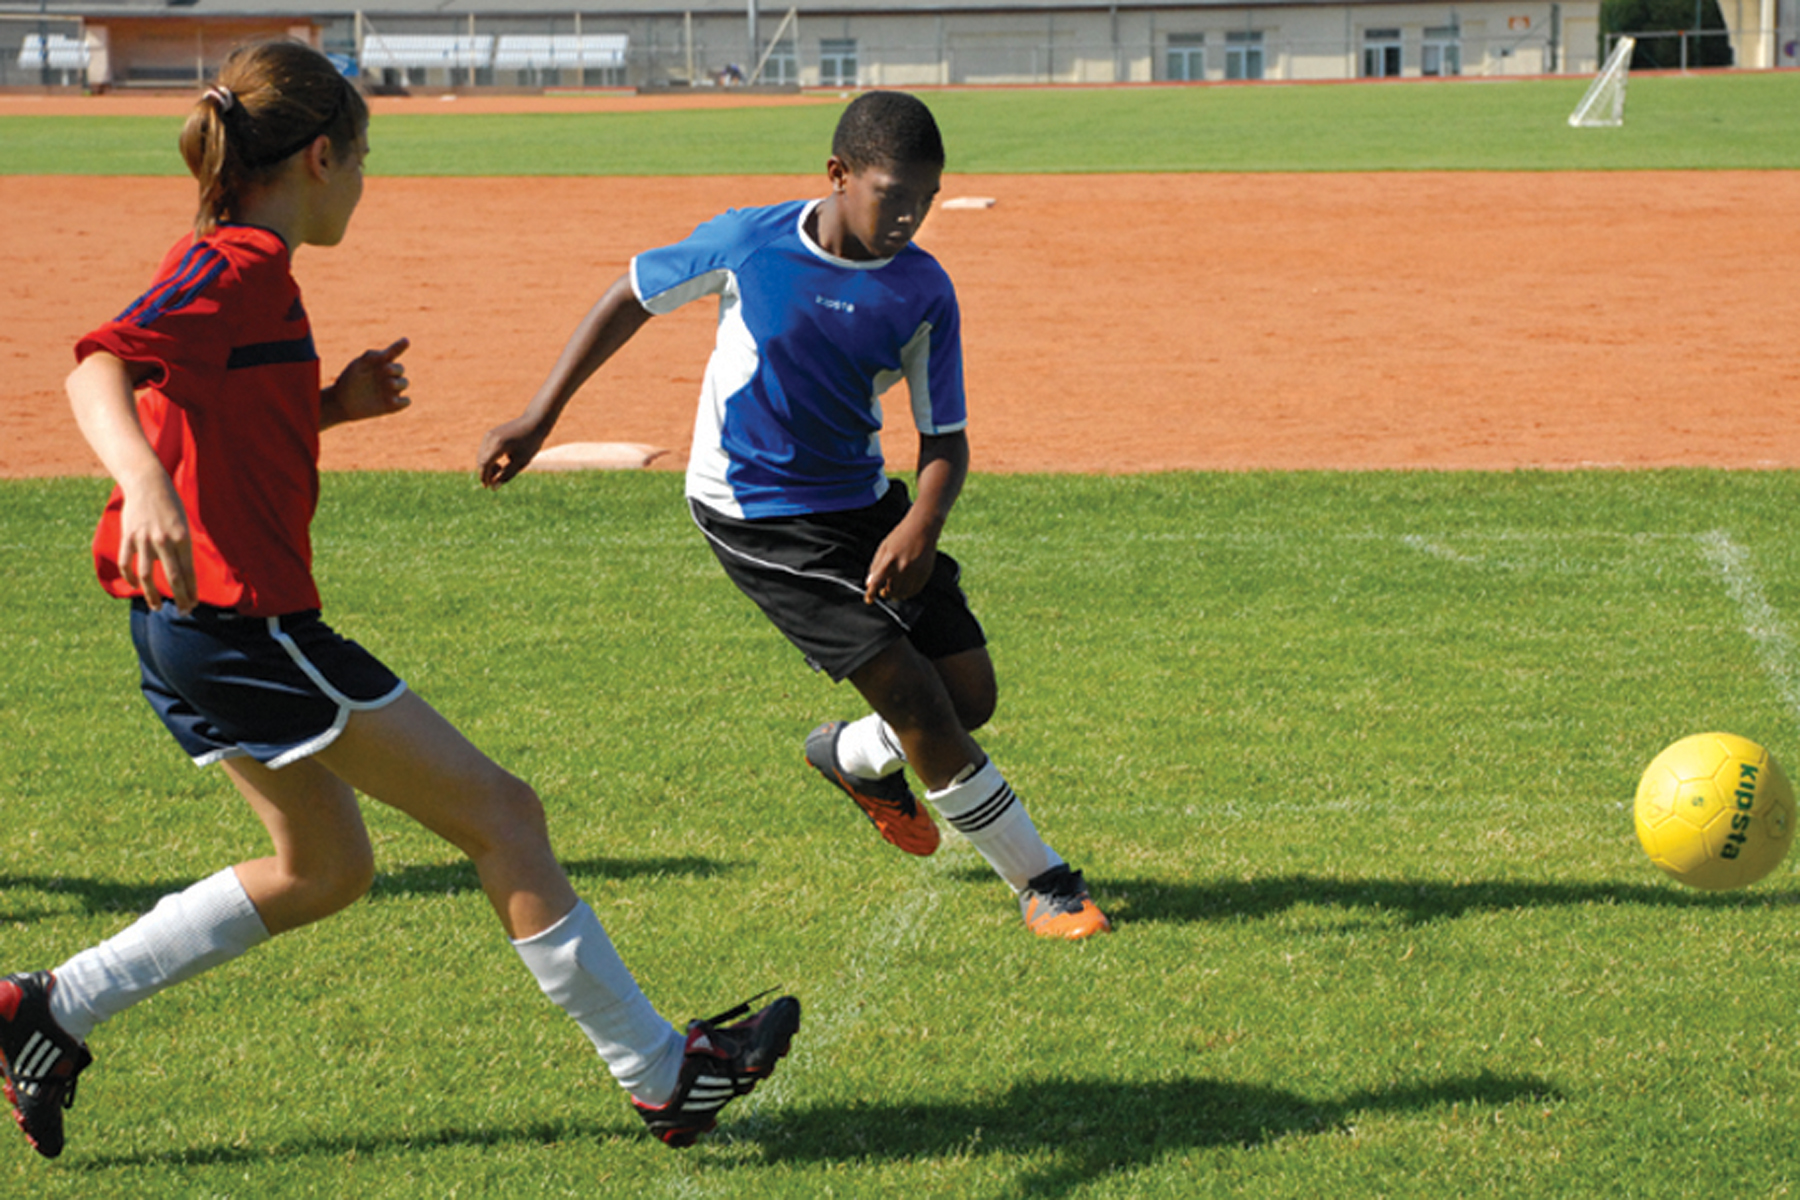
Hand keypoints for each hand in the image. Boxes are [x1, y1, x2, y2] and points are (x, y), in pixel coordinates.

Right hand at [118, 472, 195, 613]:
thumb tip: (182, 574)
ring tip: (156, 606)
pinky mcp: (128, 536)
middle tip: (182, 613)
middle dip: (179, 598)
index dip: (191, 591)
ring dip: (151, 594)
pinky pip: (127, 562)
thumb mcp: (184, 526)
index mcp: (183, 538)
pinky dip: (130, 577)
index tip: (193, 604)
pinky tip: (135, 587)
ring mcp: (144, 539)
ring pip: (146, 575)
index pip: (189, 572)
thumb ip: (182, 549)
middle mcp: (164, 541)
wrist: (148, 484)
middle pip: (172, 578)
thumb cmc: (170, 506)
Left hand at [327, 338, 409, 424]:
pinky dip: (402, 401)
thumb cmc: (350, 380)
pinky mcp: (393, 404)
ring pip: (404, 383)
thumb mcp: (357, 365)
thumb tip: (385, 353)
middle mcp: (389, 375)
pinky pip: (406, 401)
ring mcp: (392, 389)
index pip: (393, 352)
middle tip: (387, 369)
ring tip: (389, 383)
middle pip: (400, 368)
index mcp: (382, 363)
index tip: (405, 341)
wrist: (343, 401)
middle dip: (396, 368)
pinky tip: (392, 400)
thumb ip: (370, 357)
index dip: (400, 346)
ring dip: (399, 382)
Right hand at [477, 415, 547, 488]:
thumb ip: (506, 475)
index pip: (485, 465)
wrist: (534, 422)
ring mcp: (489, 435)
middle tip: (498, 479)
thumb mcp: (520, 462)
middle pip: (481, 461)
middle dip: (486, 473)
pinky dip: (488, 459)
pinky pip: (484, 450)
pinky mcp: (490, 434)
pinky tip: (500, 463)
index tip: (488, 487)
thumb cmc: (530, 443)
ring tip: (501, 469)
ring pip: (481, 456)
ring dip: (487, 466)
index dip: (485, 478)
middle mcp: (491, 438)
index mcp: (499, 445)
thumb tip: (493, 488)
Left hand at [864, 515, 936, 604]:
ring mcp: (915, 572)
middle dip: (884, 593)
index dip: (871, 593)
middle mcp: (903, 567)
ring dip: (896, 595)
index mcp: (890, 560)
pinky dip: (907, 593)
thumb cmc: (901, 536)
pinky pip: (914, 591)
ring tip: (893, 590)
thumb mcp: (883, 548)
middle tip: (883, 591)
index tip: (869, 600)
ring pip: (902, 593)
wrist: (922, 528)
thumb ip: (875, 566)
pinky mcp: (924, 574)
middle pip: (890, 591)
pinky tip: (904, 588)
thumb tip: (869, 583)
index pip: (877, 582)